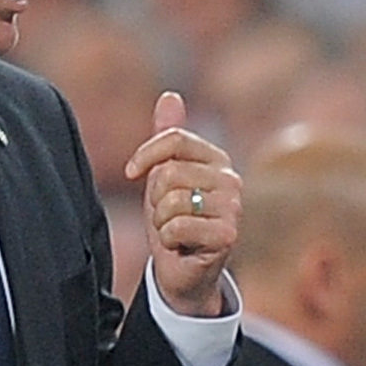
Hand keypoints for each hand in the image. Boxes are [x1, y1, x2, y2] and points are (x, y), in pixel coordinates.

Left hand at [127, 92, 239, 316]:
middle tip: (166, 216)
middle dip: (155, 199)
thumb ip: (167, 138)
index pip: (174, 139)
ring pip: (171, 201)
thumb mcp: (163, 176)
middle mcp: (231, 179)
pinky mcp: (228, 235)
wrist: (182, 270)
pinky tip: (182, 245)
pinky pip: (177, 226)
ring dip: (161, 222)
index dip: (146, 155)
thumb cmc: (173, 220)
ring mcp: (233, 208)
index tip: (132, 172)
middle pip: (169, 173)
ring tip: (175, 231)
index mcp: (217, 159)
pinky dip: (169, 240)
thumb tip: (170, 96)